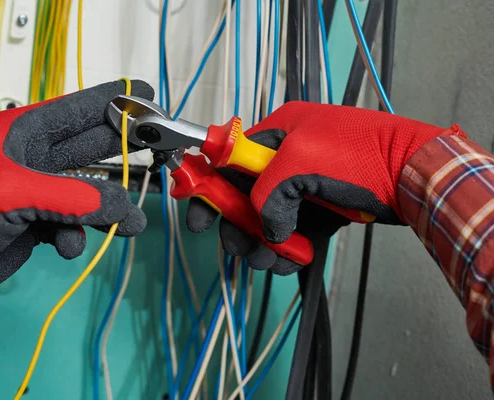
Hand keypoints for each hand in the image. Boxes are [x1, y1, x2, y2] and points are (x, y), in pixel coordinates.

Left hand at [0, 80, 153, 337]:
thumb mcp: (15, 194)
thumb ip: (75, 198)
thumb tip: (124, 207)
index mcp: (19, 133)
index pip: (74, 109)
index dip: (111, 101)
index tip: (146, 93)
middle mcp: (29, 157)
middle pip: (87, 148)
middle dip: (120, 153)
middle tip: (157, 151)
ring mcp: (33, 191)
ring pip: (85, 193)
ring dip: (106, 210)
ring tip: (130, 226)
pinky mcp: (35, 222)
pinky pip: (71, 223)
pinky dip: (75, 236)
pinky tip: (67, 248)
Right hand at [187, 101, 462, 273]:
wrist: (412, 174)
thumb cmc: (358, 156)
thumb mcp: (299, 161)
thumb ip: (266, 192)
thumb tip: (266, 229)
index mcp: (276, 135)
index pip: (227, 162)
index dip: (208, 191)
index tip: (198, 222)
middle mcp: (286, 160)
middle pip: (244, 198)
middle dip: (239, 227)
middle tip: (241, 250)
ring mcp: (304, 186)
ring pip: (268, 220)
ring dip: (263, 245)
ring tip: (270, 262)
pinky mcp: (320, 209)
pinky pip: (292, 232)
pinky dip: (288, 250)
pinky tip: (291, 262)